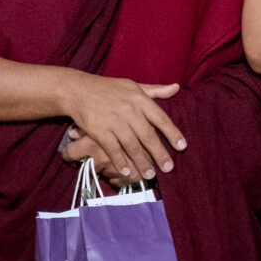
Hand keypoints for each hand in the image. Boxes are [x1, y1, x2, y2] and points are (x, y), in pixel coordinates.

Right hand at [57, 76, 184, 182]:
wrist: (78, 90)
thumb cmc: (110, 89)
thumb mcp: (134, 86)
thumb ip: (156, 90)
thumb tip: (177, 88)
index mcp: (140, 99)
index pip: (161, 118)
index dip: (172, 133)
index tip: (182, 147)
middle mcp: (129, 110)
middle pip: (148, 135)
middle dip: (159, 153)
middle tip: (168, 168)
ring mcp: (114, 121)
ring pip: (131, 145)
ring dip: (141, 162)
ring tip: (149, 175)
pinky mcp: (99, 130)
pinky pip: (113, 149)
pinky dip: (120, 161)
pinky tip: (126, 172)